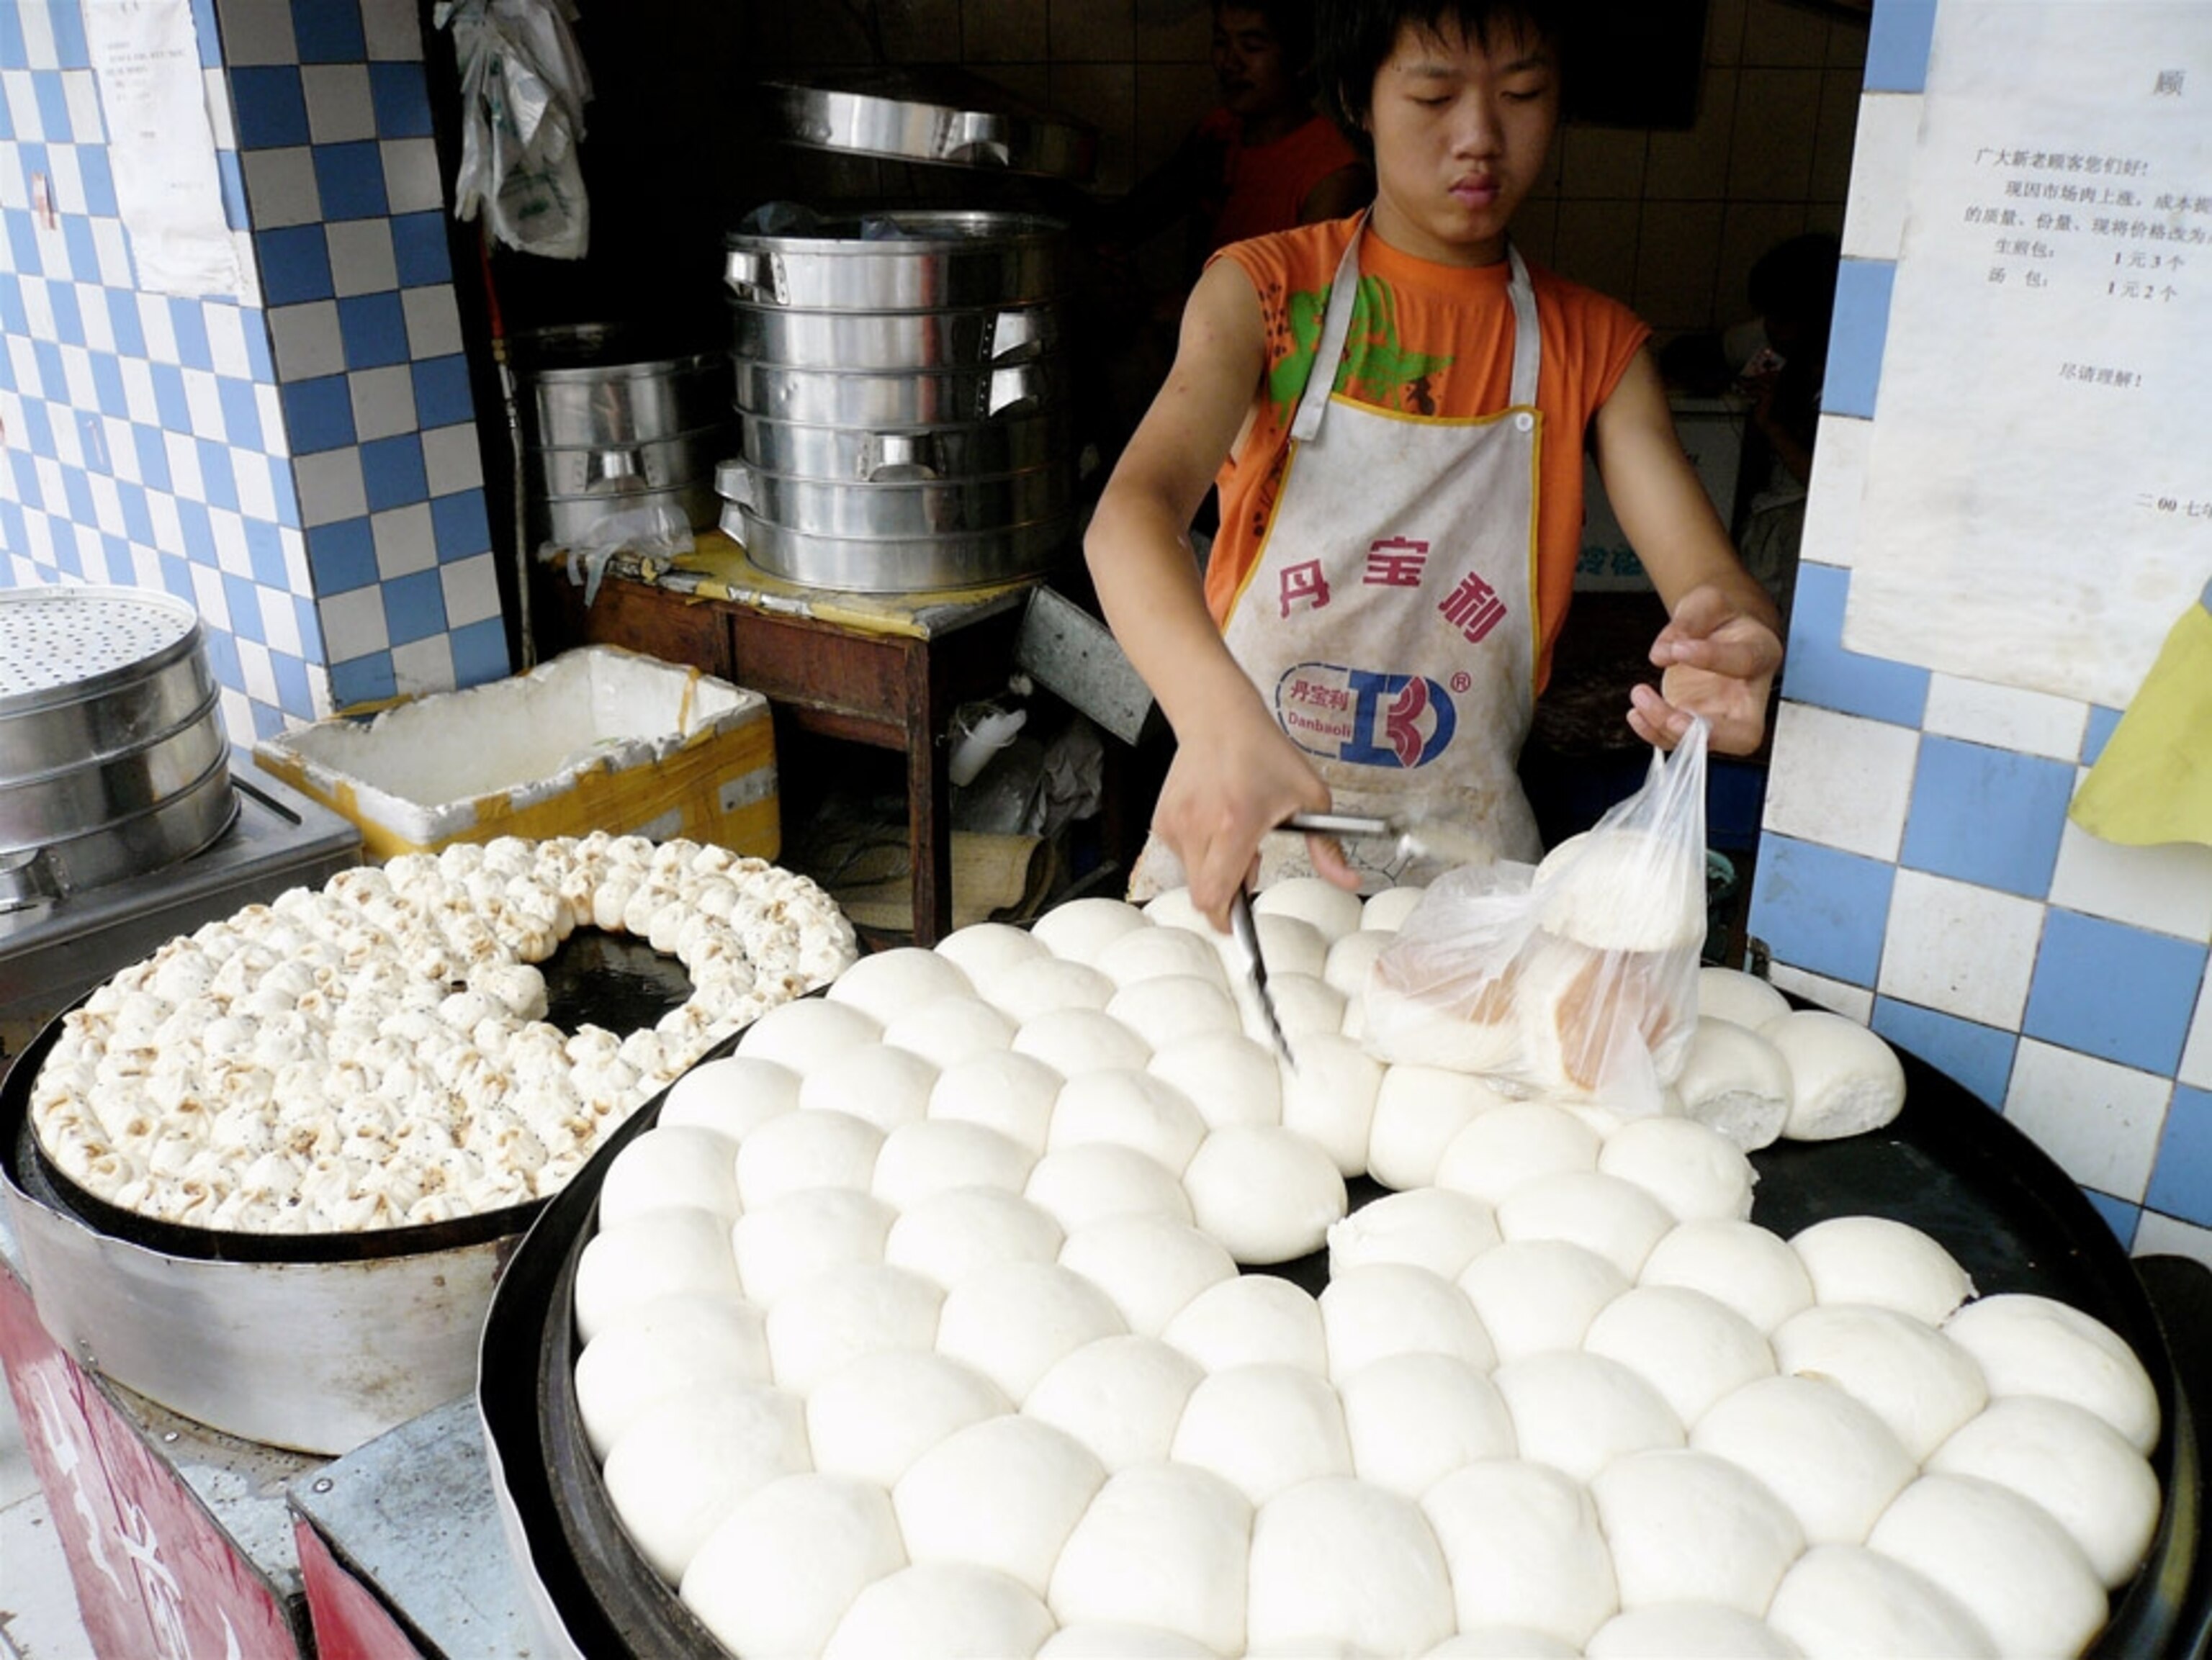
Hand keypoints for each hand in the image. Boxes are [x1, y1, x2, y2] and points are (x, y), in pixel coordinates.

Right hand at [1152, 706, 1358, 929]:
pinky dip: (1200, 850)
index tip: (1240, 922)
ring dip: (1214, 869)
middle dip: (1226, 895)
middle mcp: (1198, 826)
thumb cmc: (1265, 753)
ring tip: (1234, 831)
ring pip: (1191, 875)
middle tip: (1248, 863)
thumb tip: (1348, 880)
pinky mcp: (1162, 819)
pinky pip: (1181, 854)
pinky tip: (1217, 819)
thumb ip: (1328, 848)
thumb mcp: (1310, 798)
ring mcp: (1175, 823)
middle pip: (1201, 896)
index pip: (1215, 896)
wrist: (1219, 718)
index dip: (1227, 919)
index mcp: (1235, 825)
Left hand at [1627, 583, 1783, 755]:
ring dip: (1665, 728)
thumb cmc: (1717, 618)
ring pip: (1704, 743)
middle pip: (1744, 735)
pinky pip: (1677, 740)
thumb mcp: (1706, 603)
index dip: (1712, 657)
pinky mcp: (1696, 721)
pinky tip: (1637, 713)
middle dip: (1708, 735)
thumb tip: (1662, 655)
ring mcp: (1723, 715)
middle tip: (1674, 719)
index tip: (1679, 647)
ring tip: (1640, 696)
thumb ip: (1687, 623)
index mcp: (1760, 653)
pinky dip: (1653, 733)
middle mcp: (1748, 695)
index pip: (1745, 662)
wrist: (1712, 630)